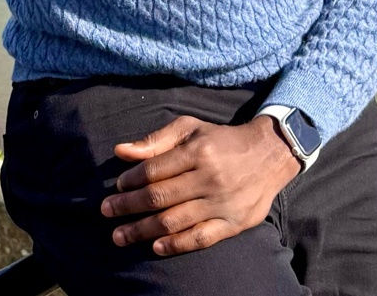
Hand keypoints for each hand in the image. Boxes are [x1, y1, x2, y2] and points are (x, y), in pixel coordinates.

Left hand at [100, 113, 299, 256]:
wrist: (269, 155)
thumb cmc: (222, 140)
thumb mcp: (191, 129)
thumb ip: (156, 141)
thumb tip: (120, 151)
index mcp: (198, 151)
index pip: (155, 170)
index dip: (132, 180)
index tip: (117, 187)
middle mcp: (209, 178)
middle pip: (159, 197)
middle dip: (128, 207)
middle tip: (106, 212)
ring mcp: (221, 203)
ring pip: (174, 221)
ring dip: (142, 230)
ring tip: (120, 236)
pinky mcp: (233, 223)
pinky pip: (199, 238)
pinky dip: (176, 245)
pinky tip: (155, 247)